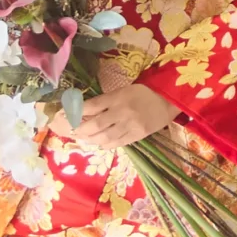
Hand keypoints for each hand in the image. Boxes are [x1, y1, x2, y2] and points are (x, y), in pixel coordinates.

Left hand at [62, 84, 176, 148]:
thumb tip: (85, 112)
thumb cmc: (144, 92)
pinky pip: (117, 143)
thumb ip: (106, 101)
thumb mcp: (123, 90)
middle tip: (73, 131)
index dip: (77, 112)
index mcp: (118, 97)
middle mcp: (122, 112)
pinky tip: (100, 144)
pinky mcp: (137, 136)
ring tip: (84, 139)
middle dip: (80, 130)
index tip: (67, 115)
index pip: (92, 105)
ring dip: (90, 140)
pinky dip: (105, 145)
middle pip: (95, 125)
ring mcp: (130, 125)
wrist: (168, 100)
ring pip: (104, 137)